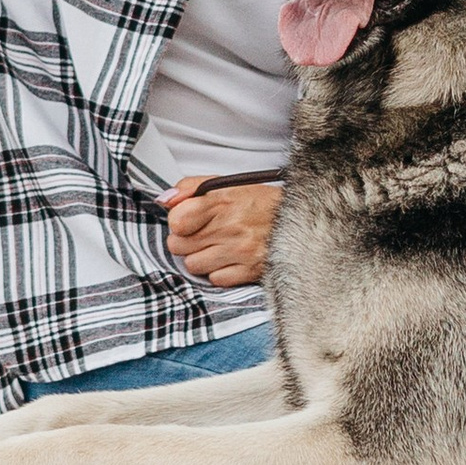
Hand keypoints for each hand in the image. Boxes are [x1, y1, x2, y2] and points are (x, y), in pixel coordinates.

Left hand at [164, 175, 281, 287]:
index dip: (178, 222)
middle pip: (179, 246)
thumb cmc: (260, 203)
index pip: (177, 220)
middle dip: (186, 240)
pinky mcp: (250, 271)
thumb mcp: (226, 185)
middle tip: (203, 234)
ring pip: (193, 265)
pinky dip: (219, 271)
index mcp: (223, 201)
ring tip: (217, 246)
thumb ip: (190, 188)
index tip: (188, 220)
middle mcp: (231, 227)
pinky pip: (214, 279)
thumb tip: (164, 200)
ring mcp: (240, 251)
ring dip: (201, 257)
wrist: (301, 221)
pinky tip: (230, 259)